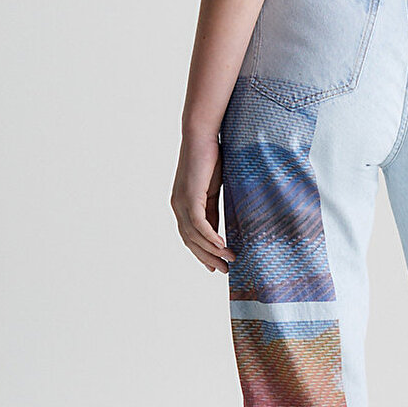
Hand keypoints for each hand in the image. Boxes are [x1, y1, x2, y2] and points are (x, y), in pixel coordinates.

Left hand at [170, 134, 235, 272]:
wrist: (201, 135)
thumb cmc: (210, 158)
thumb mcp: (212, 190)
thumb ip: (213, 210)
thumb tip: (220, 231)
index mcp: (183, 206)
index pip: (191, 237)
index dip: (203, 253)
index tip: (216, 266)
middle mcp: (178, 206)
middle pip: (191, 241)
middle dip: (207, 258)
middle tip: (224, 270)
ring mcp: (182, 202)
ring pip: (195, 236)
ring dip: (212, 251)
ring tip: (229, 260)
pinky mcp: (190, 197)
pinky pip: (200, 225)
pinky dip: (211, 237)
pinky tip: (222, 246)